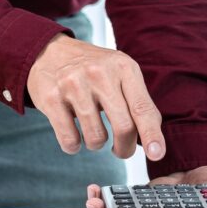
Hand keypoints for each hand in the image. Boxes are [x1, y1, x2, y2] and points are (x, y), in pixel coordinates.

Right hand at [27, 35, 164, 159]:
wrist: (49, 52)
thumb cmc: (93, 70)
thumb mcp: (121, 74)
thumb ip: (138, 102)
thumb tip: (153, 140)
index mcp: (123, 68)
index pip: (143, 108)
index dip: (152, 134)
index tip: (157, 154)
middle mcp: (100, 74)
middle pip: (123, 127)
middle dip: (125, 148)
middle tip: (121, 150)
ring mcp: (74, 85)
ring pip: (96, 137)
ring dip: (96, 145)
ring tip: (94, 133)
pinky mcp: (51, 98)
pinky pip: (69, 139)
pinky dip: (74, 146)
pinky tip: (75, 137)